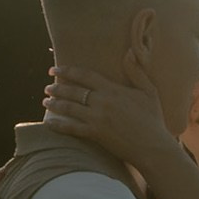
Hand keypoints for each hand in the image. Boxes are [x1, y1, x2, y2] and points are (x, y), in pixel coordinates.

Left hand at [41, 63, 182, 173]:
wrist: (152, 146)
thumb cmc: (153, 119)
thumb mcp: (149, 91)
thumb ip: (136, 72)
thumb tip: (129, 52)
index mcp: (113, 89)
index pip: (85, 76)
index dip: (67, 71)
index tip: (55, 70)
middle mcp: (102, 102)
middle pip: (73, 91)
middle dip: (57, 88)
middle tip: (47, 87)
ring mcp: (97, 118)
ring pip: (69, 108)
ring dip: (54, 104)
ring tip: (45, 101)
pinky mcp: (95, 134)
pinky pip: (71, 128)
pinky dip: (58, 125)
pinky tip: (49, 122)